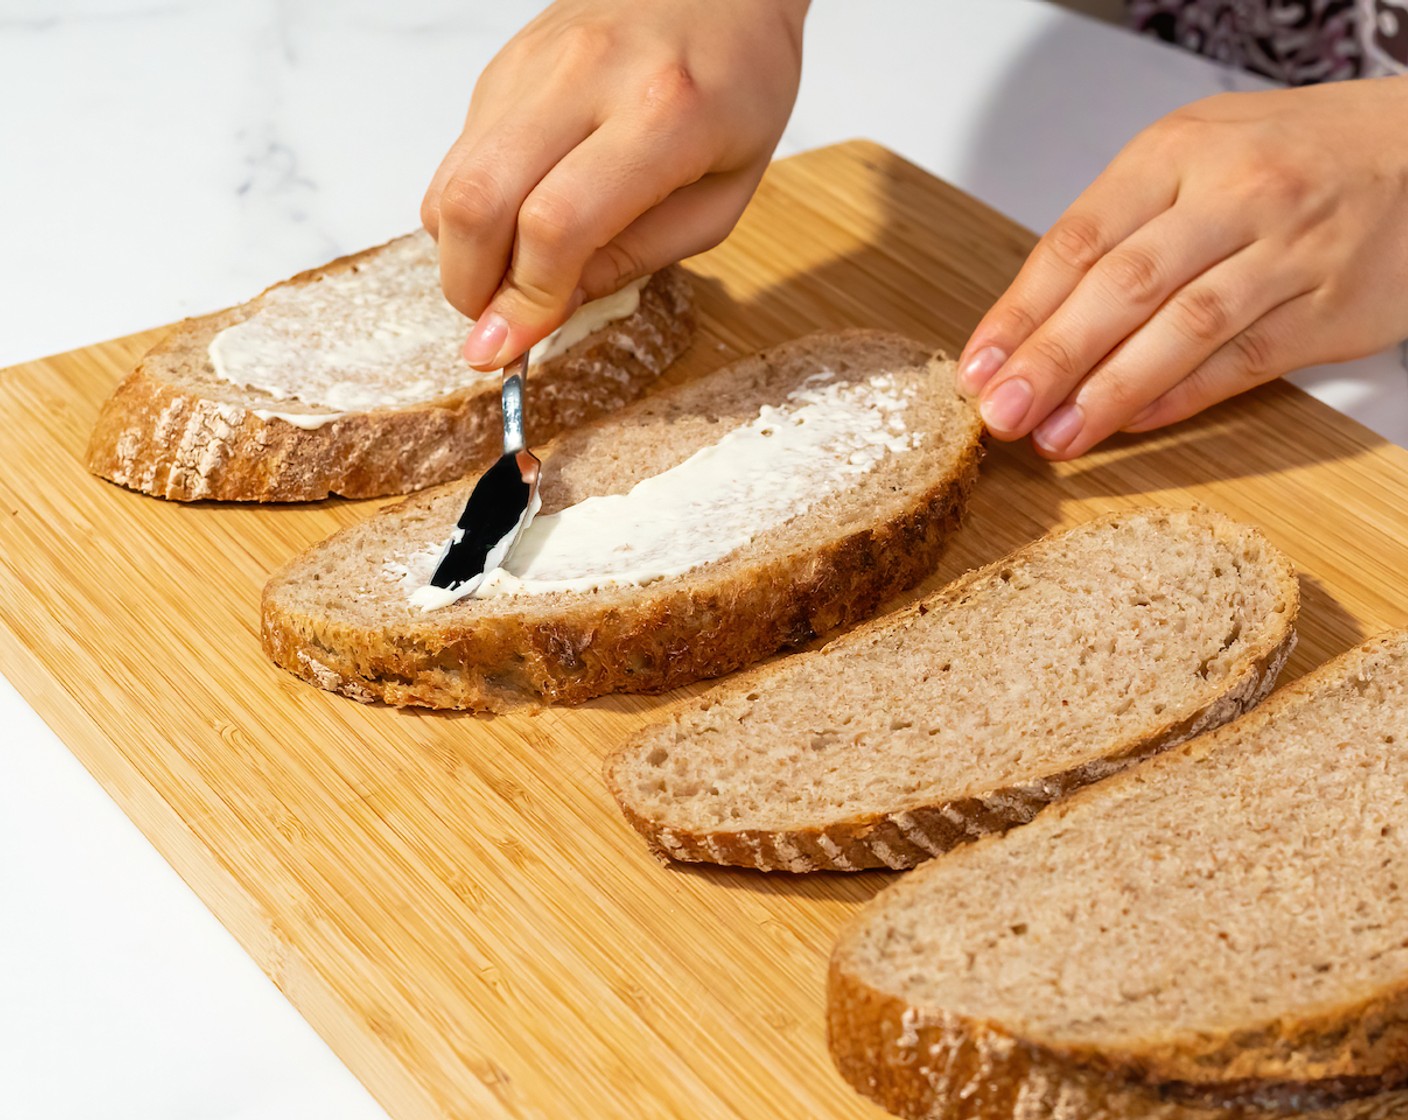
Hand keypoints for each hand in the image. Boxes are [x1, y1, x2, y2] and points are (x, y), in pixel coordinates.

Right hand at [423, 0, 808, 369]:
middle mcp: (587, 78)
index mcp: (664, 116)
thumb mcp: (721, 196)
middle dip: (470, 286)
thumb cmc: (738, 87)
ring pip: (451, 181)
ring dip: (461, 252)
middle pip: (478, 202)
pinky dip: (471, 209)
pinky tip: (515, 221)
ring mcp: (534, 65)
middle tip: (495, 321)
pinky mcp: (503, 65)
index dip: (523, 301)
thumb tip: (544, 311)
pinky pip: (458, 156)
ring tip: (507, 276)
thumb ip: (635, 257)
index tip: (506, 349)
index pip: (557, 225)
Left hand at [955, 77, 1407, 458]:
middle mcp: (1232, 194)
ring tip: (1055, 436)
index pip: (1077, 241)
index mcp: (1176, 152)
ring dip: (1109, 391)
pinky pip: (1244, 360)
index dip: (1020, 312)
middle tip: (1000, 413)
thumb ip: (1118, 227)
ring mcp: (1288, 251)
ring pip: (1182, 329)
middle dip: (1050, 358)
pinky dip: (1181, 395)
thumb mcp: (1194, 155)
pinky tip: (1132, 422)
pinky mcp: (1331, 307)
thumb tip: (1034, 319)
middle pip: (1121, 287)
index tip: (978, 366)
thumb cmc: (1292, 153)